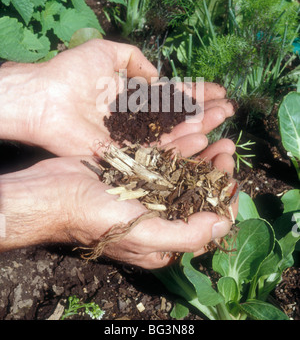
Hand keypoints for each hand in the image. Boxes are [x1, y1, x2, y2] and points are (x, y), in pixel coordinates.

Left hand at [0, 39, 234, 156]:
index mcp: (133, 97)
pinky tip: (204, 137)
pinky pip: (158, 153)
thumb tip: (157, 76)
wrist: (46, 98)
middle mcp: (137, 120)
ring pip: (173, 135)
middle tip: (229, 107)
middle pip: (177, 117)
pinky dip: (181, 146)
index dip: (194, 92)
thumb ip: (135, 60)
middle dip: (204, 111)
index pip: (171, 96)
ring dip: (200, 126)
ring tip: (224, 118)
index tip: (217, 90)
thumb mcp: (108, 52)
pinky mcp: (126, 155)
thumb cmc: (72, 72)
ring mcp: (133, 139)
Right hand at [0, 139, 236, 268]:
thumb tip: (223, 225)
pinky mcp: (134, 171)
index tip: (233, 180)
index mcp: (162, 241)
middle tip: (228, 151)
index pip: (204, 224)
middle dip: (215, 172)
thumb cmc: (96, 219)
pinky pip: (164, 158)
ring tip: (222, 137)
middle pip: (196, 193)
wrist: (52, 194)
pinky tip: (196, 132)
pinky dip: (181, 146)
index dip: (223, 202)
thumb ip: (187, 234)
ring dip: (203, 155)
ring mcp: (145, 192)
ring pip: (183, 172)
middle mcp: (158, 216)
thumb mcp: (144, 233)